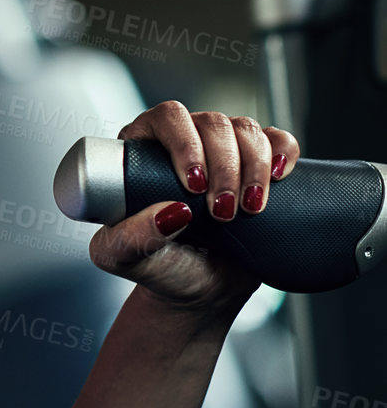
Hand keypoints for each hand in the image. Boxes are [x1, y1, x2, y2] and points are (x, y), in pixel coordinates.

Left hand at [89, 102, 299, 316]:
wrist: (201, 288)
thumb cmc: (157, 265)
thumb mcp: (125, 257)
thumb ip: (131, 238)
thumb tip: (170, 211)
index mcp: (142, 152)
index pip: (165, 119)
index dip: (184, 144)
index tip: (194, 186)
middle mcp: (182, 142)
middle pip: (211, 123)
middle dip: (224, 167)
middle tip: (222, 211)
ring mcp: (222, 151)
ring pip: (246, 129)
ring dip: (253, 168)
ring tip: (248, 210)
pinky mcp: (257, 165)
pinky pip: (278, 140)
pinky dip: (283, 153)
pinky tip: (278, 177)